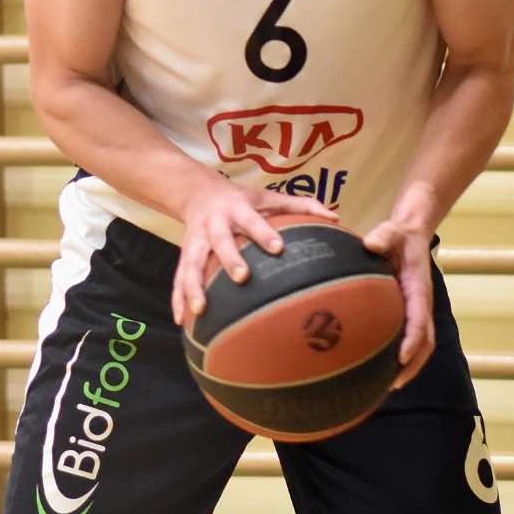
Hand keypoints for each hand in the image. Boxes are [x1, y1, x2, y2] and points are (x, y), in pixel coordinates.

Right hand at [172, 181, 334, 328]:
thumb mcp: (269, 196)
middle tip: (241, 278)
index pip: (252, 220)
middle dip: (229, 258)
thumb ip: (302, 205)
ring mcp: (196, 242)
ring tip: (200, 310)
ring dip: (194, 286)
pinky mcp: (184, 255)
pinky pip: (178, 278)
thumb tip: (335, 218)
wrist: (198, 193)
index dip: (263, 233)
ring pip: (191, 264)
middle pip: (221, 242)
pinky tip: (182, 321)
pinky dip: (178, 299)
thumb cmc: (242, 199)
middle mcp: (214, 225)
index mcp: (237, 209)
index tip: (278, 248)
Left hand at [363, 211, 435, 389]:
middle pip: (426, 342)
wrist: (410, 236)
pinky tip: (380, 371)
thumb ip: (383, 236)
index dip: (412, 339)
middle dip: (413, 365)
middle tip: (394, 384)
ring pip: (421, 346)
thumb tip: (370, 244)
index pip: (419, 319)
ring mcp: (418, 311)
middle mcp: (422, 304)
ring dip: (409, 368)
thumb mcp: (391, 231)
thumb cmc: (398, 236)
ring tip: (388, 386)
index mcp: (419, 288)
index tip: (401, 358)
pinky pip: (411, 341)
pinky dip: (402, 359)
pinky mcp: (410, 314)